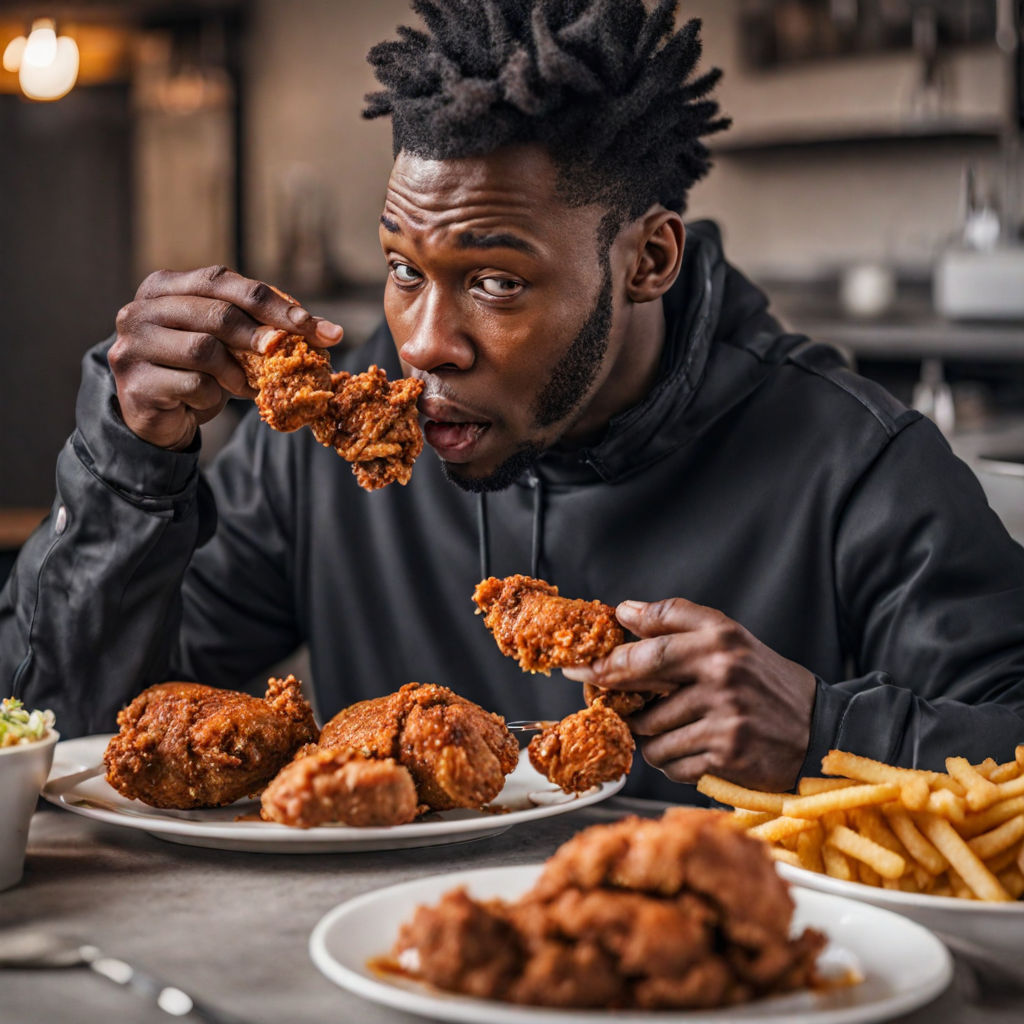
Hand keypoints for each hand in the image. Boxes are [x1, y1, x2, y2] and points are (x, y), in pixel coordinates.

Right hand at [108, 265, 343, 449]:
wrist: (156, 417)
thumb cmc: (198, 372)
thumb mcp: (229, 343)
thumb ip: (263, 328)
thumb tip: (330, 332)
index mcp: (164, 286)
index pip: (222, 281)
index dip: (271, 302)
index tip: (312, 325)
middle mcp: (141, 309)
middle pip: (216, 313)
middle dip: (261, 334)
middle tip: (286, 352)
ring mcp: (133, 345)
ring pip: (204, 350)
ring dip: (236, 372)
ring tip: (246, 385)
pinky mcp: (136, 383)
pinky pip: (194, 385)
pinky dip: (214, 396)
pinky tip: (213, 400)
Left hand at [562, 598, 816, 790]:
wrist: (818, 730)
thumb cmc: (765, 681)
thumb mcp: (728, 637)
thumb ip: (674, 619)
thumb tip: (623, 610)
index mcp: (718, 639)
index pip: (647, 648)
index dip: (608, 661)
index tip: (580, 669)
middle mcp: (721, 673)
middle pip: (642, 691)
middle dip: (620, 702)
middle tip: (612, 706)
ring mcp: (724, 716)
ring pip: (652, 734)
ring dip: (654, 738)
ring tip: (679, 730)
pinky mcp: (727, 753)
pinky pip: (672, 764)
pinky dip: (674, 762)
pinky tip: (696, 751)